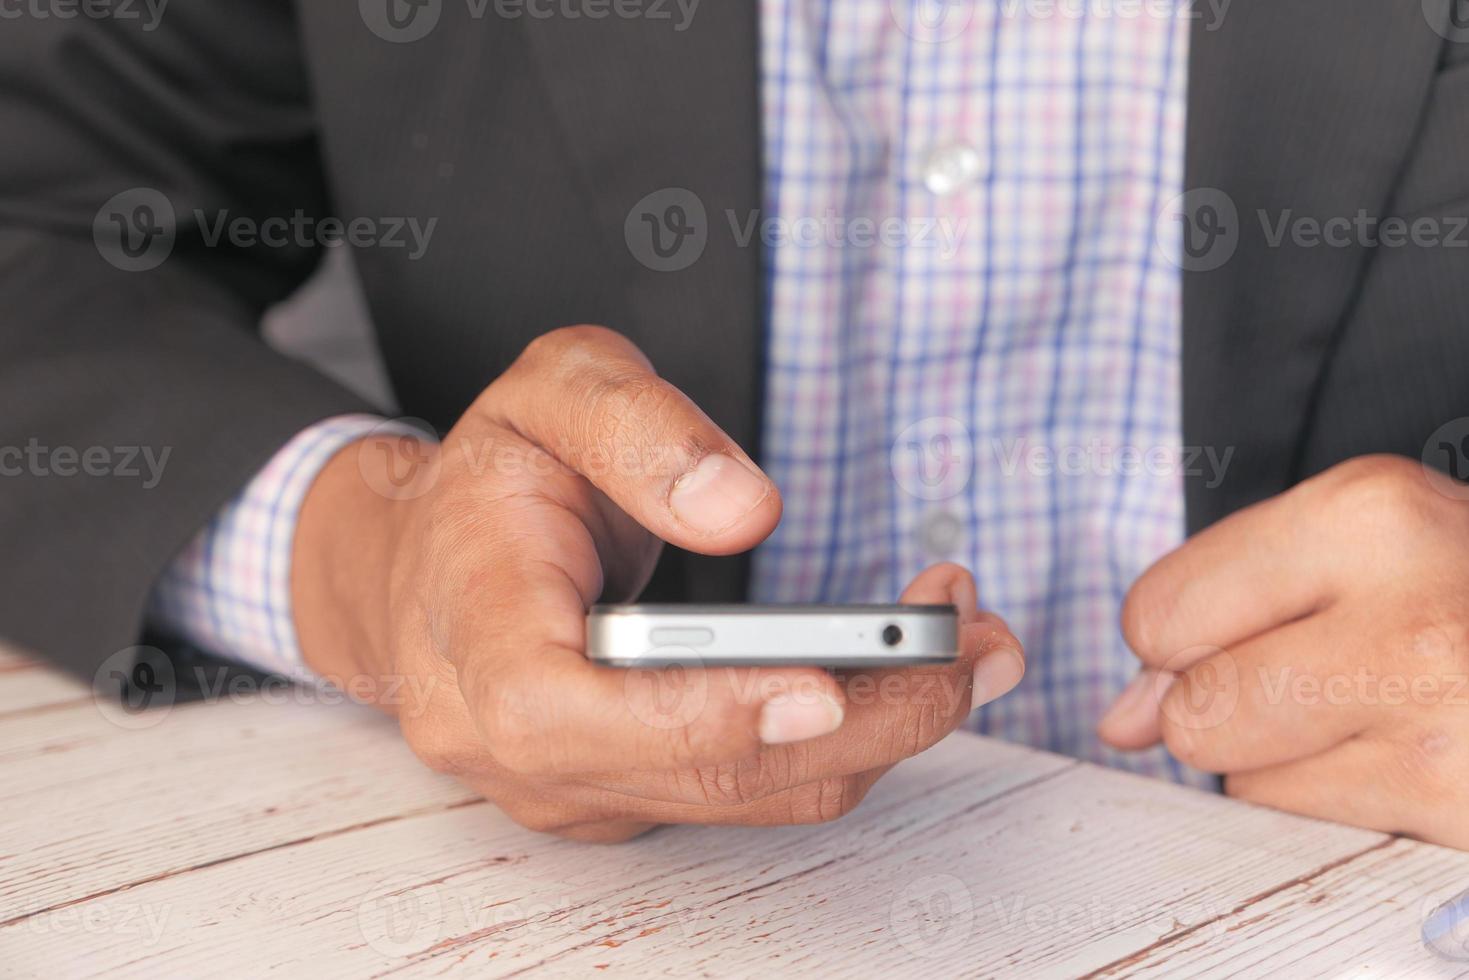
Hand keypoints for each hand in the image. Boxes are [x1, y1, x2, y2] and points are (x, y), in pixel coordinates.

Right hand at [292, 325, 1026, 841]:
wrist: (429, 564)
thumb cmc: (492, 477)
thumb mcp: (551, 391)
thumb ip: (638, 429)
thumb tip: (746, 509)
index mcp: (467, 628)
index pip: (560, 707)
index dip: (694, 714)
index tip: (822, 688)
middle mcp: (509, 741)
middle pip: (695, 772)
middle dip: (858, 717)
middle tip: (972, 643)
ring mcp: (569, 786)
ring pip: (744, 796)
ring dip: (876, 730)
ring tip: (970, 643)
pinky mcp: (626, 795)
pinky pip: (748, 792)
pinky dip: (838, 740)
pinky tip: (902, 673)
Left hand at [1099, 454, 1468, 848]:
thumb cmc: (1460, 584)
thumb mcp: (1358, 545)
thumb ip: (1218, 608)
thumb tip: (1119, 719)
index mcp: (1371, 515)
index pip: (1157, 613)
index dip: (1178, 635)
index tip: (1242, 625)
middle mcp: (1414, 622)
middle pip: (1195, 715)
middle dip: (1227, 709)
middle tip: (1320, 671)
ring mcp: (1452, 732)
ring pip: (1247, 785)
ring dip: (1288, 761)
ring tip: (1386, 707)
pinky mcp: (1466, 816)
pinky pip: (1317, 832)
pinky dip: (1344, 804)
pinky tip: (1415, 754)